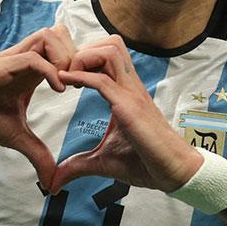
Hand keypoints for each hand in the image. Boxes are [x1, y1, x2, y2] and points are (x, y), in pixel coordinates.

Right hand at [0, 25, 75, 189]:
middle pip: (63, 34)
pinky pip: (33, 57)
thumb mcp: (14, 137)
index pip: (65, 49)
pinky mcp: (0, 65)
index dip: (81, 63)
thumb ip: (36, 153)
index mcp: (32, 71)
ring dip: (66, 58)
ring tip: (70, 84)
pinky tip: (59, 90)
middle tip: (84, 82)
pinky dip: (50, 70)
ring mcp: (13, 59)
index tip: (90, 87)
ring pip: (50, 36)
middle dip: (80, 55)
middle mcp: (25, 59)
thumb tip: (51, 182)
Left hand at [51, 35, 202, 193]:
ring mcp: (131, 94)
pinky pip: (102, 80)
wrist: (172, 172)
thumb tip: (54, 182)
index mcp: (126, 92)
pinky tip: (65, 83)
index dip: (84, 58)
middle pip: (110, 43)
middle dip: (83, 50)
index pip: (107, 55)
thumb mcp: (103, 162)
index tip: (65, 77)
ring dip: (83, 58)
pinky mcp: (129, 107)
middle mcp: (130, 86)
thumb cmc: (144, 163)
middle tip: (66, 73)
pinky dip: (80, 76)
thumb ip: (77, 165)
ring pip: (109, 51)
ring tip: (68, 77)